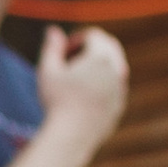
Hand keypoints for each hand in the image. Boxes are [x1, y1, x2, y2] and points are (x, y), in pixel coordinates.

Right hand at [35, 23, 127, 153]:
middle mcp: (115, 70)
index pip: (94, 35)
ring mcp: (120, 88)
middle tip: (72, 59)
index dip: (77, 38)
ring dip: (98, 65)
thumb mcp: (48, 72)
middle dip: (92, 47)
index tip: (63, 51)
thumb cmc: (56, 102)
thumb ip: (51, 48)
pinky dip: (103, 83)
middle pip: (109, 46)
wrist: (72, 136)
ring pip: (115, 66)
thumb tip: (53, 30)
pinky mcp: (119, 105)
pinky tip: (83, 96)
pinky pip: (114, 86)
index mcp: (100, 57)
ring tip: (76, 78)